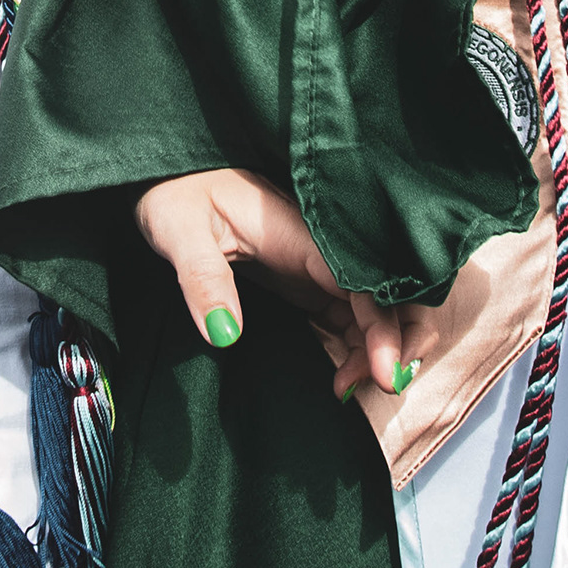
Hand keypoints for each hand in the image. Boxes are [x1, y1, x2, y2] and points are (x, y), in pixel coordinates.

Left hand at [134, 167, 403, 400]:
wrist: (168, 180)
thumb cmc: (176, 196)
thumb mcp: (180, 233)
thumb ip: (203, 280)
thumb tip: (224, 336)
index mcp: (303, 233)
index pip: (364, 282)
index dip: (384, 328)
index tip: (385, 375)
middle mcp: (322, 250)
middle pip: (386, 295)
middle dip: (398, 341)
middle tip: (373, 386)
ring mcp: (319, 267)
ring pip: (373, 311)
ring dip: (378, 350)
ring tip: (347, 387)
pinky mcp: (308, 282)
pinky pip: (351, 317)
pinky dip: (359, 349)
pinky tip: (341, 378)